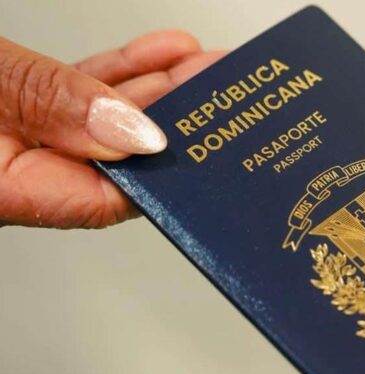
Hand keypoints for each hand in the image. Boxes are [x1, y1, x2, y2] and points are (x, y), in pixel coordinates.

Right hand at [0, 31, 224, 227]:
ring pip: (98, 121)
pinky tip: (157, 56)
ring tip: (198, 66)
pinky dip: (114, 74)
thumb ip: (48, 103)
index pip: (102, 199)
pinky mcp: (7, 105)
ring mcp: (11, 137)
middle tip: (216, 90)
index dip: (159, 170)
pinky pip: (73, 96)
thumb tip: (128, 130)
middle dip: (170, 119)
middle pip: (112, 158)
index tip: (201, 137)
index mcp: (1, 190)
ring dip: (152, 89)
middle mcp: (10, 173)